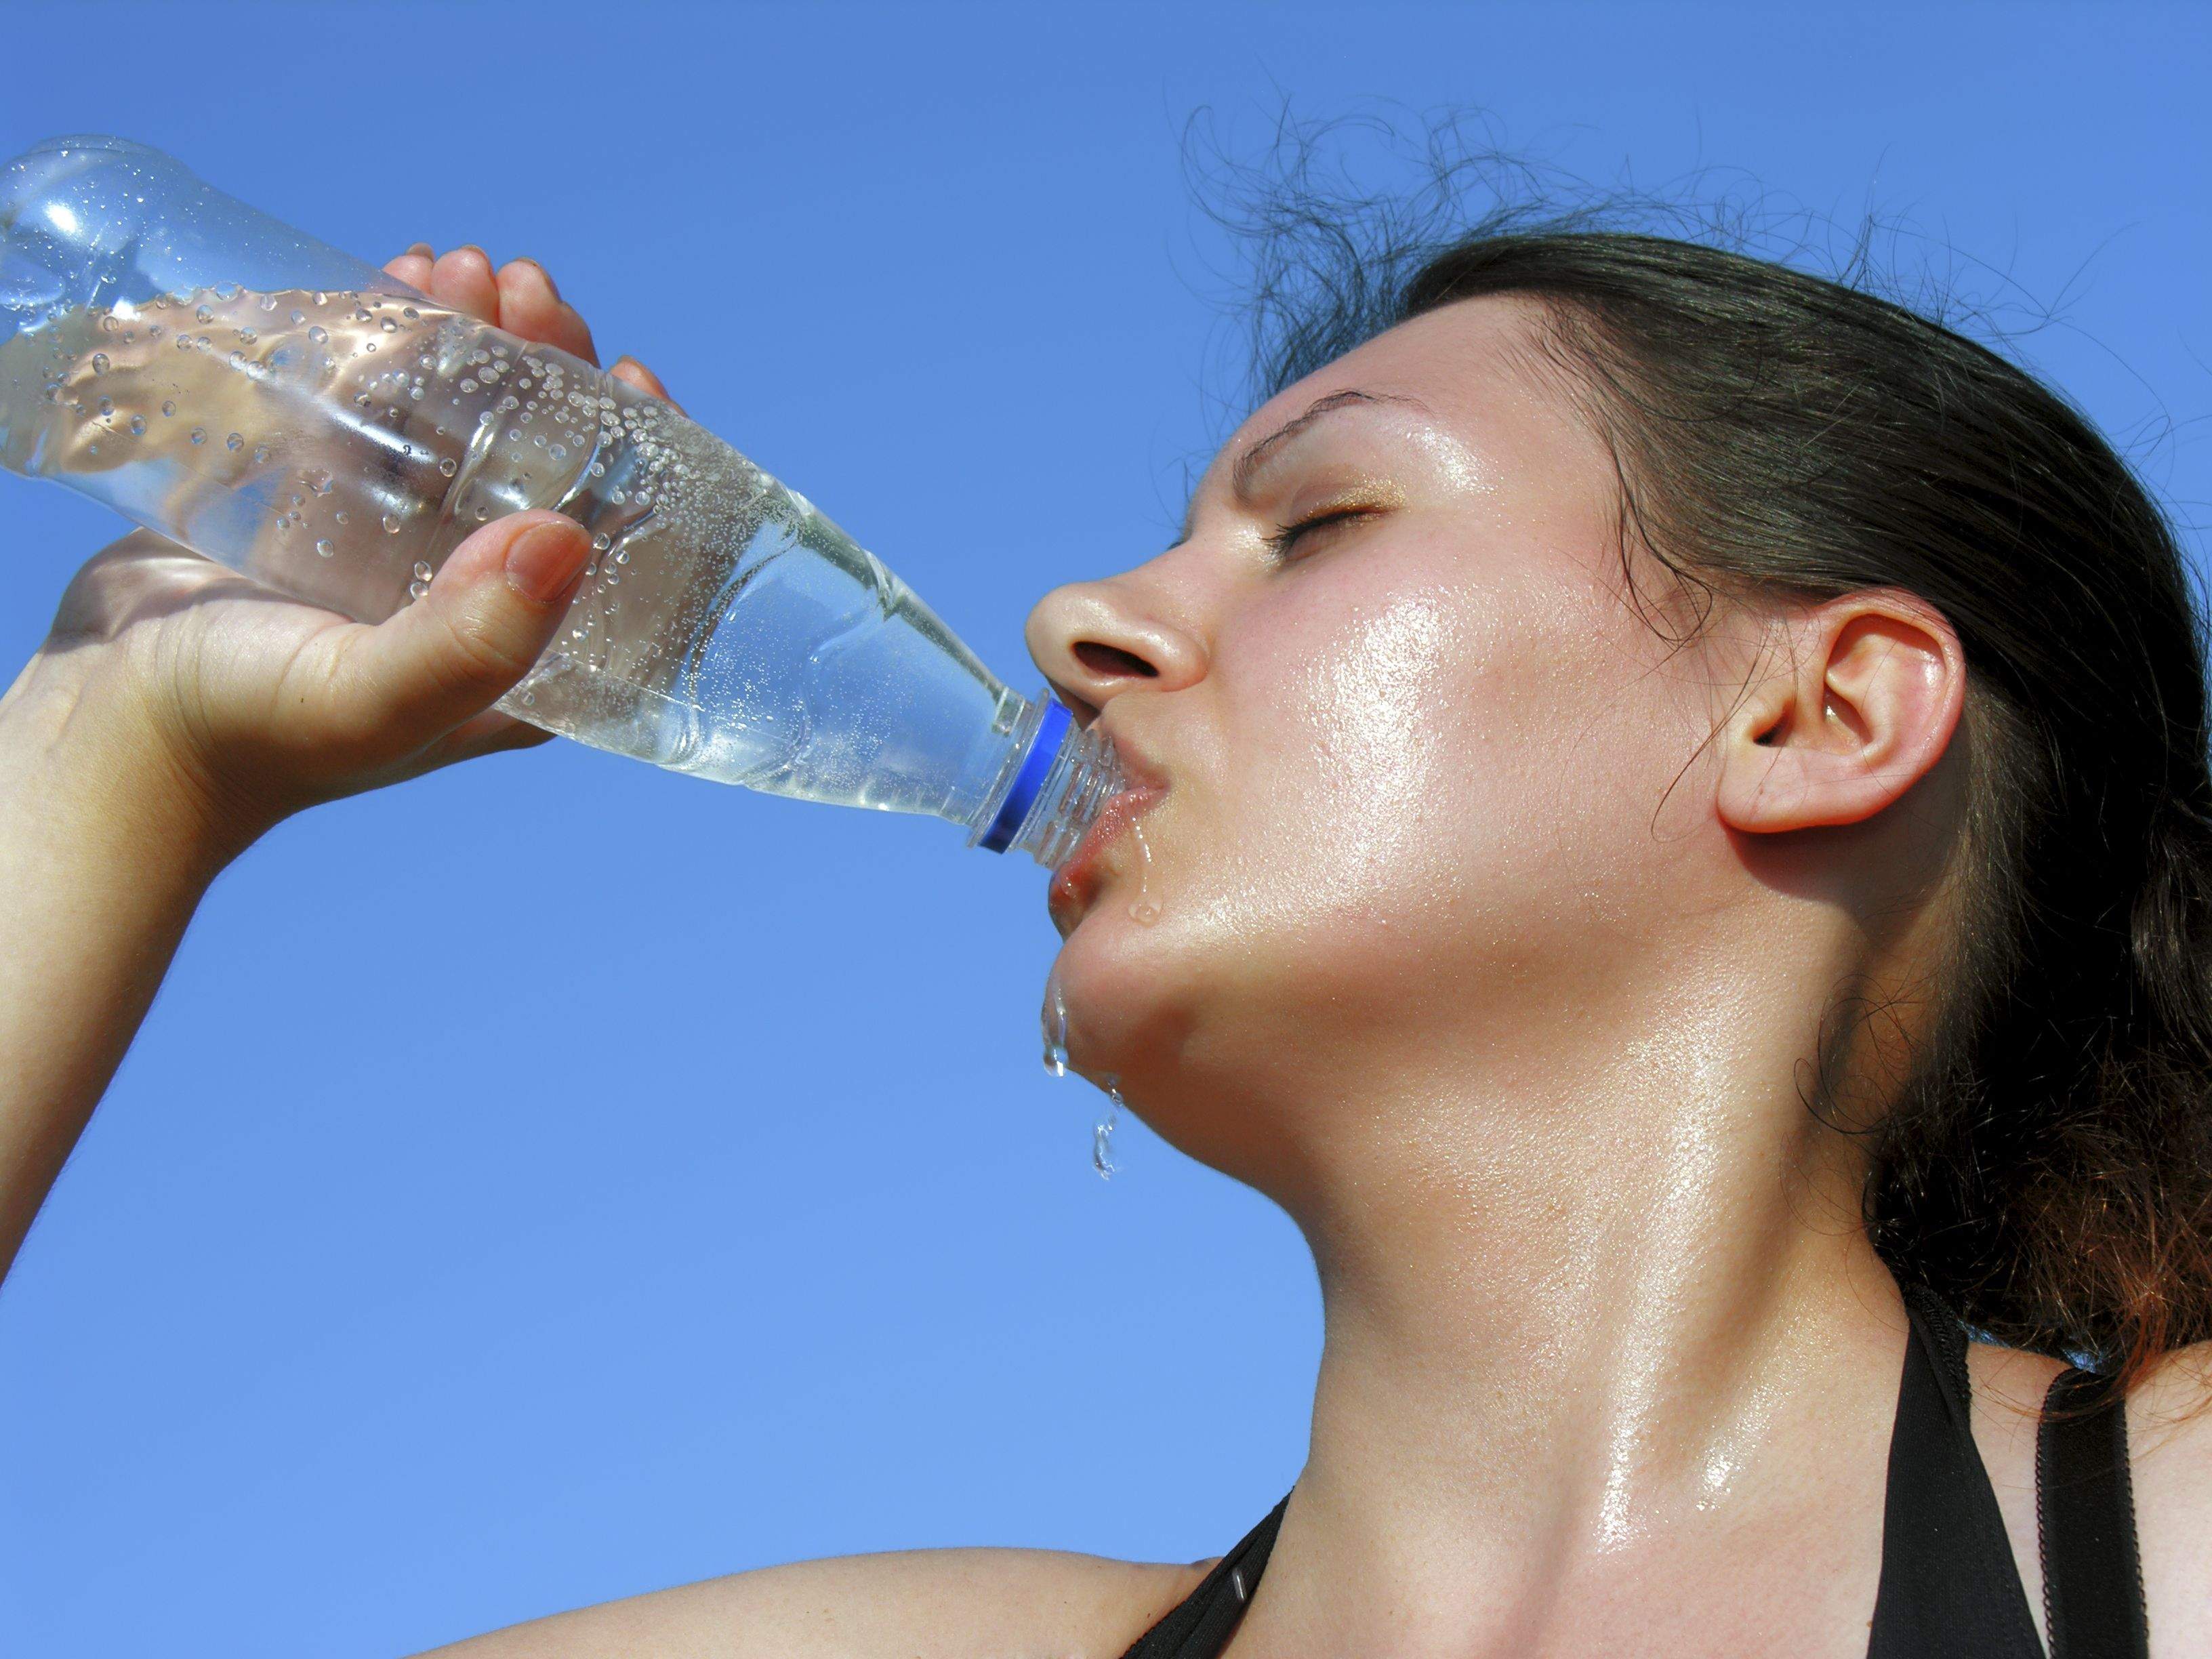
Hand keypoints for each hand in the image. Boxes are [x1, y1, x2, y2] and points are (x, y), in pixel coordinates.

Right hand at [3, 247, 676, 868]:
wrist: (103, 727)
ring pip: (463, 424)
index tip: (628, 373)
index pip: (620, 545)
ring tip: (454, 268)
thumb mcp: (375, 698)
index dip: (645, 456)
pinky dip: (392, 347)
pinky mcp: (320, 509)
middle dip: (547, 366)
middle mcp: (475, 601)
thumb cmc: (248, 734)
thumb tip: (573, 539)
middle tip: (520, 289)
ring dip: (471, 339)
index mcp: (524, 658)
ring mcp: (396, 551)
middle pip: (547, 464)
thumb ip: (472, 639)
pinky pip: (377, 414)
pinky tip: (396, 281)